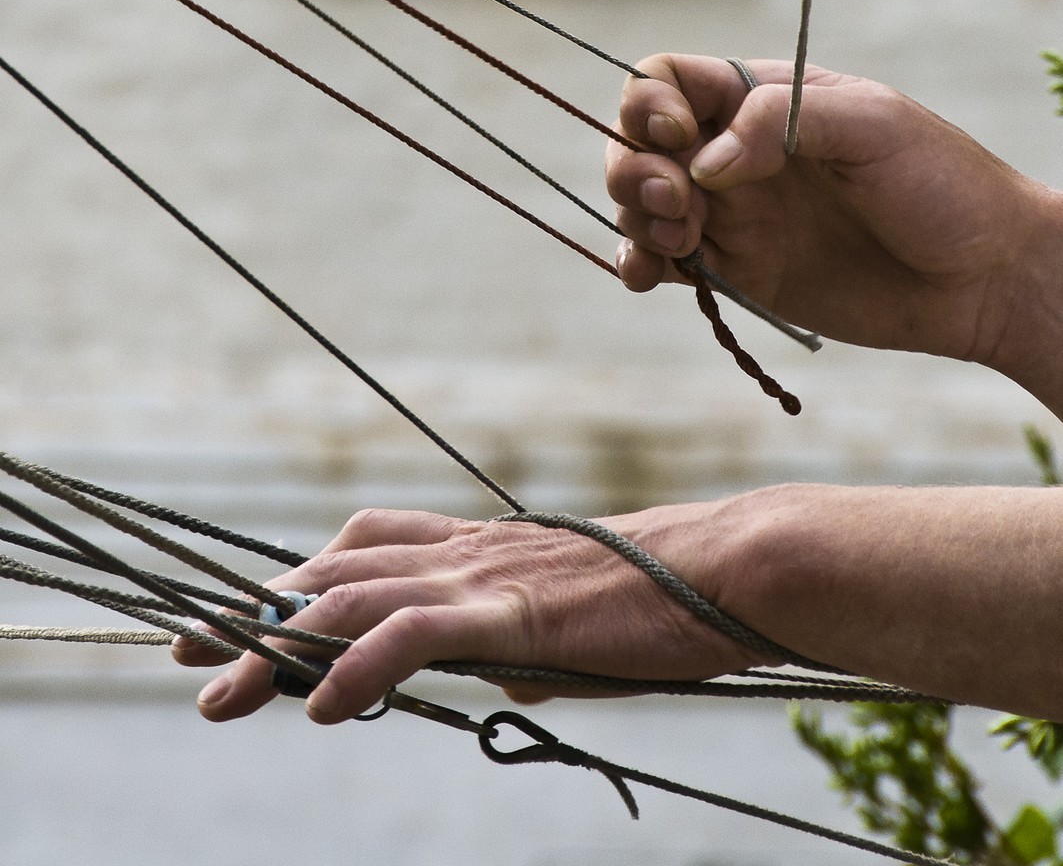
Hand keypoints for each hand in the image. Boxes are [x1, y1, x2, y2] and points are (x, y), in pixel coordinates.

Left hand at [171, 503, 769, 723]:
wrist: (728, 571)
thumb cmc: (660, 607)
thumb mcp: (570, 635)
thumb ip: (519, 649)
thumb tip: (497, 683)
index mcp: (476, 552)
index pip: (360, 550)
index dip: (292, 579)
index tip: (234, 617)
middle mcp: (466, 552)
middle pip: (334, 571)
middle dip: (255, 612)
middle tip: (187, 650)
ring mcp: (485, 576)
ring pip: (354, 598)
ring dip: (277, 647)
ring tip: (220, 694)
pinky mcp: (513, 609)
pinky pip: (417, 634)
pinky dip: (361, 666)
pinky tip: (322, 708)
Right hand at [606, 55, 1062, 371]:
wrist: (986, 278)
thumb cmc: (945, 183)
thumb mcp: (873, 125)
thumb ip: (778, 123)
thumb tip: (701, 163)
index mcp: (760, 97)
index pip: (666, 80)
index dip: (649, 104)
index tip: (681, 138)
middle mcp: (734, 150)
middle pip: (636, 142)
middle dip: (632, 168)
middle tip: (676, 202)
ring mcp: (733, 212)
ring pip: (641, 204)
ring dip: (635, 218)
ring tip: (680, 240)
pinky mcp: (739, 270)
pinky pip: (664, 262)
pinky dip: (639, 264)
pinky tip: (649, 275)